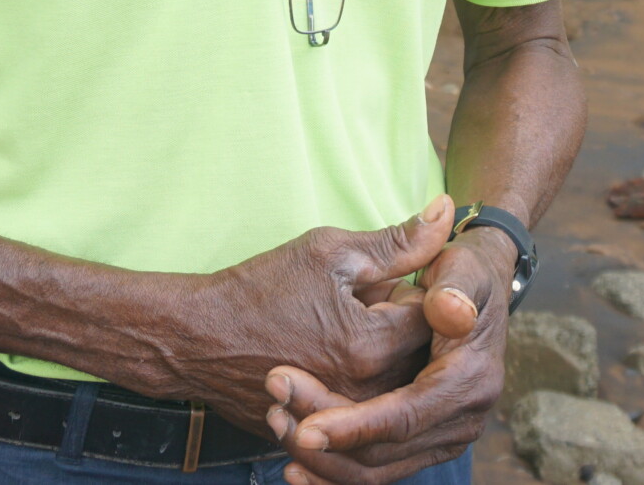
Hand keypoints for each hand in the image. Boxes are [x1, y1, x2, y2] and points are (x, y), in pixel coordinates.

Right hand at [147, 199, 451, 433]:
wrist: (196, 339)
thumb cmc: (260, 289)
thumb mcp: (330, 252)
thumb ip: (398, 241)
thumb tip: (447, 212)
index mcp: (371, 345)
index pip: (434, 317)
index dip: (414, 290)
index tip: (384, 280)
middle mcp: (363, 392)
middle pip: (420, 357)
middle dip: (402, 327)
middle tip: (362, 305)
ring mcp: (342, 419)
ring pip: (395, 385)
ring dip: (384, 355)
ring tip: (344, 329)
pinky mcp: (323, 431)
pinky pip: (365, 409)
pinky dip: (360, 381)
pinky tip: (328, 355)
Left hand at [265, 220, 516, 484]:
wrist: (473, 290)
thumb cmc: (459, 273)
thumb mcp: (458, 267)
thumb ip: (452, 286)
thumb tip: (451, 309)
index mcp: (470, 380)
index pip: (407, 415)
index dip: (356, 425)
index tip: (306, 427)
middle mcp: (465, 418)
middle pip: (384, 451)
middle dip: (327, 442)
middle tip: (275, 411)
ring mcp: (446, 436)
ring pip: (376, 470)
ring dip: (324, 459)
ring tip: (277, 420)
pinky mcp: (426, 444)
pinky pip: (377, 471)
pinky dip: (335, 469)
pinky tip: (295, 462)